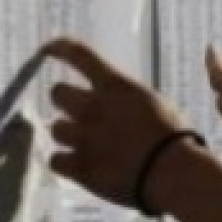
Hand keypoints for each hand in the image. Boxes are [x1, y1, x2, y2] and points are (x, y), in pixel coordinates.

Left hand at [42, 37, 190, 209]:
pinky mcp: (79, 167)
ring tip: (87, 146)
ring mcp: (83, 137)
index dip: (60, 48)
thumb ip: (126, 99)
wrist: (172, 173)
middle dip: (66, 102)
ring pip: (55, 128)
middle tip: (80, 115)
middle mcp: (92, 106)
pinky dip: (65, 163)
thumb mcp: (154, 103)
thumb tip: (116, 102)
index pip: (80, 56)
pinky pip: (55, 160)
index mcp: (115, 86)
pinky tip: (79, 166)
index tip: (47, 48)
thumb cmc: (174, 137)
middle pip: (57, 94)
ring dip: (68, 135)